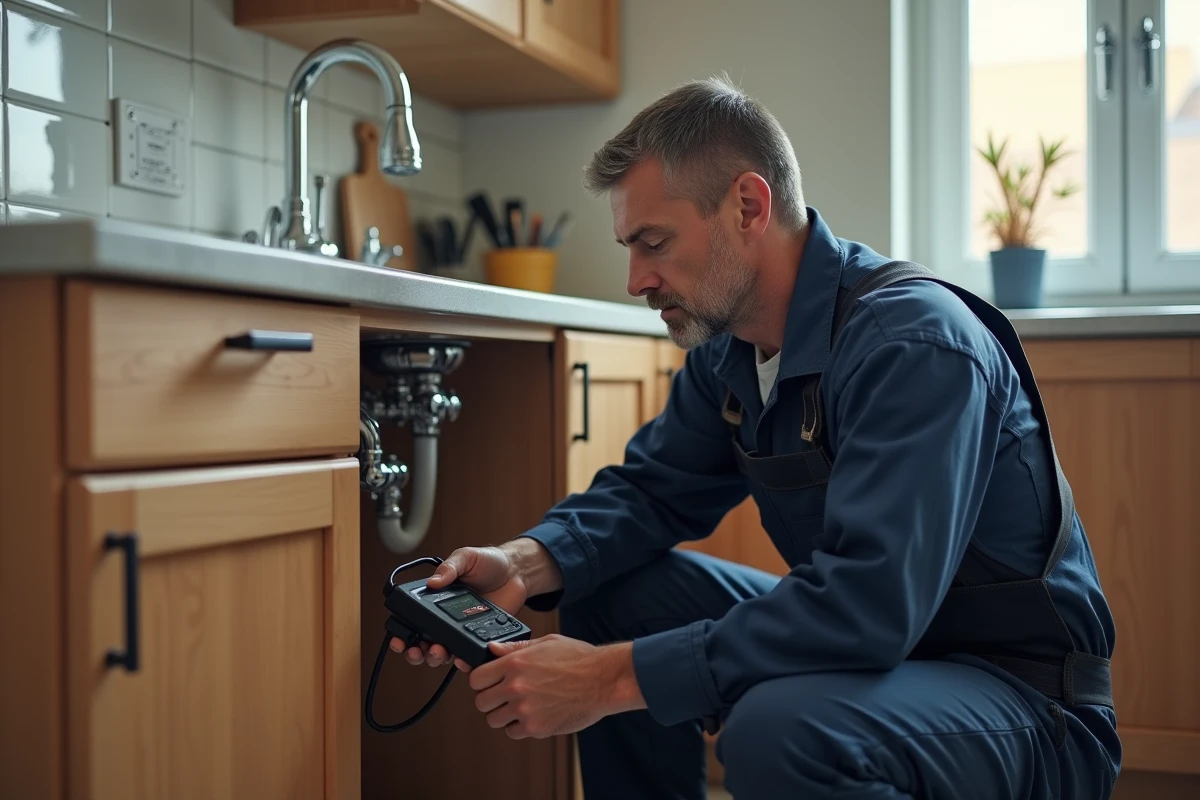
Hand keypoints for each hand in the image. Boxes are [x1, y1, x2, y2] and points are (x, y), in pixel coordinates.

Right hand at [391, 545, 528, 668]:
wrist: (516, 571)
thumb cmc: (489, 562)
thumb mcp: (465, 558)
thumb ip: (449, 568)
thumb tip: (432, 582)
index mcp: (436, 600)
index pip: (412, 621)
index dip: (401, 634)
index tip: (399, 640)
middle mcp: (446, 618)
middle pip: (423, 644)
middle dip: (415, 653)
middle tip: (417, 651)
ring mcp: (462, 630)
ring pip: (442, 654)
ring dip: (435, 658)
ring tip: (439, 651)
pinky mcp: (480, 637)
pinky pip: (468, 654)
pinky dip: (463, 661)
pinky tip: (461, 659)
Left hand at [465, 635, 645, 738]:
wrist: (604, 680)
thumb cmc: (579, 659)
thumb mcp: (545, 643)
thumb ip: (515, 648)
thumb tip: (493, 649)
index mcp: (515, 663)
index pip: (476, 678)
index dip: (481, 681)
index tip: (488, 682)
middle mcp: (516, 686)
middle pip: (481, 702)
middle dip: (490, 699)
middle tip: (503, 696)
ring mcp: (525, 709)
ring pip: (494, 720)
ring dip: (503, 714)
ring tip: (519, 706)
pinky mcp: (536, 727)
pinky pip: (513, 732)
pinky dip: (519, 727)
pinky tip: (533, 715)